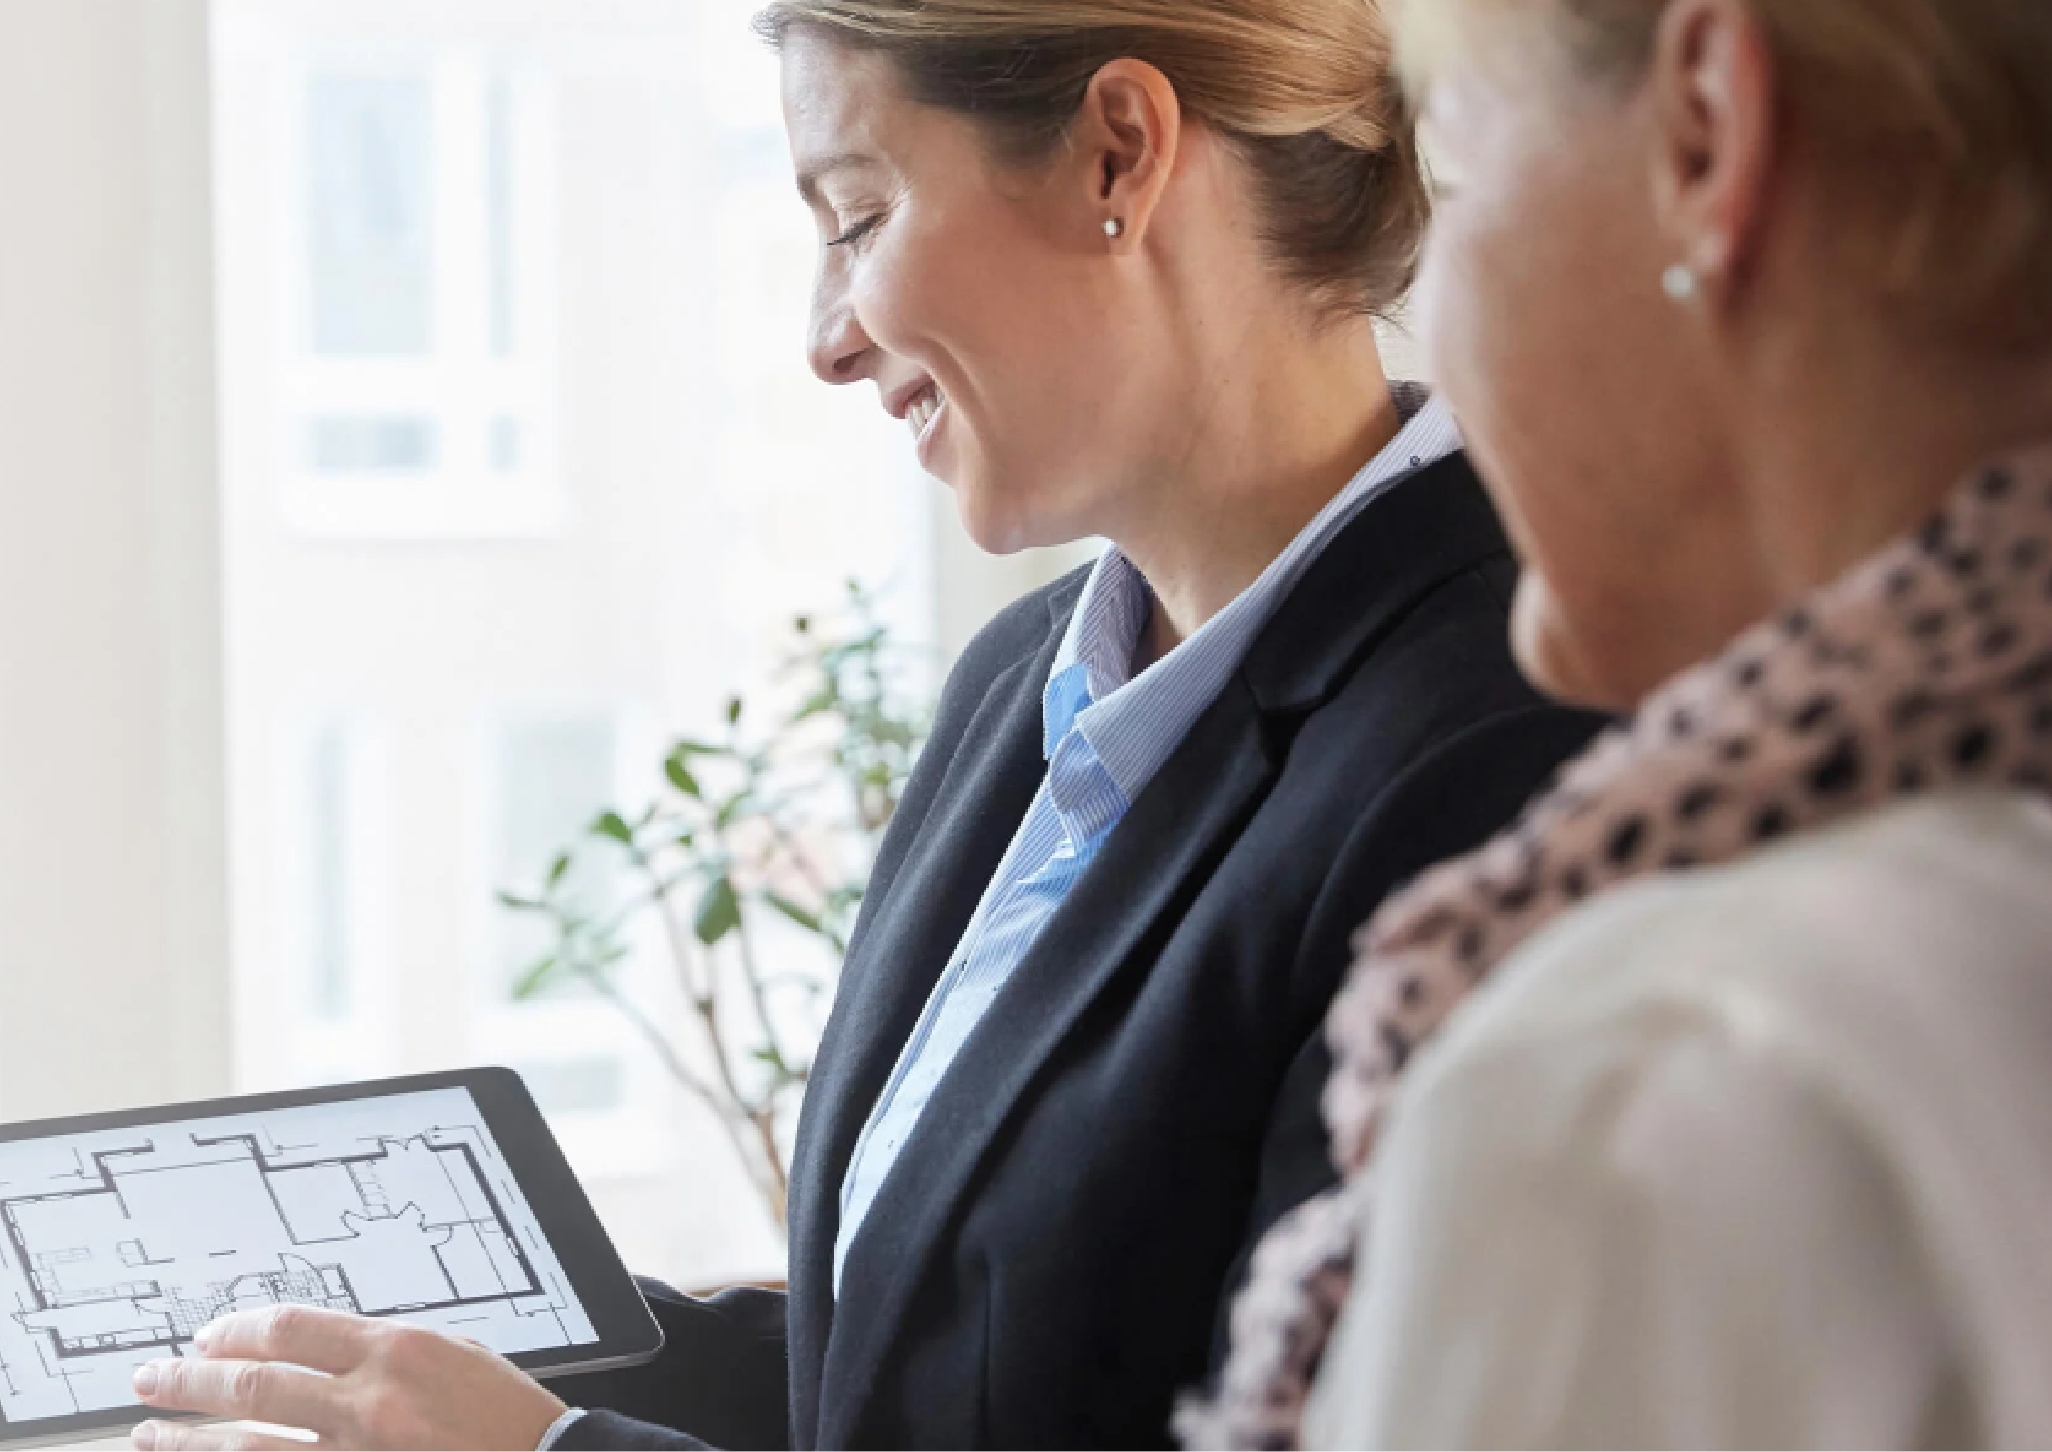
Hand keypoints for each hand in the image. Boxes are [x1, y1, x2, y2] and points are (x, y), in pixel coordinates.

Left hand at [129, 1305, 569, 1450]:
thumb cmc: (508, 1416)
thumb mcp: (456, 1355)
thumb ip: (387, 1351)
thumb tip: (320, 1350)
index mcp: (397, 1349)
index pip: (291, 1327)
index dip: (236, 1330)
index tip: (205, 1338)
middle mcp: (370, 1401)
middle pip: (252, 1385)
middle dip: (187, 1382)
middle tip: (148, 1379)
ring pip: (248, 1447)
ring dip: (188, 1442)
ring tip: (148, 1436)